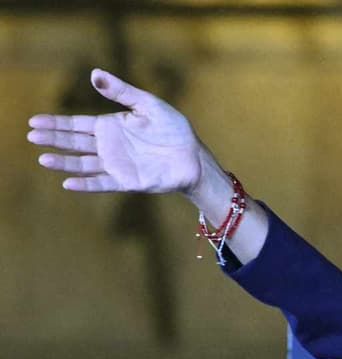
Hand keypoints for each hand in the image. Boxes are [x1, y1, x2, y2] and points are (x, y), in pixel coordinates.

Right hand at [27, 69, 200, 193]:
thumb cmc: (174, 129)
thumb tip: (94, 74)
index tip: (34, 121)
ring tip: (43, 159)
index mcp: (111, 126)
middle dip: (53, 139)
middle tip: (31, 135)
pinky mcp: (127, 181)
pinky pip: (102, 183)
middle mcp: (109, 146)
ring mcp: (116, 164)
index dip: (56, 123)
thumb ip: (121, 92)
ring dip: (63, 162)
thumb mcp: (147, 105)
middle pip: (74, 142)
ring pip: (83, 163)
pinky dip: (85, 184)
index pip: (76, 124)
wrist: (193, 157)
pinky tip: (68, 182)